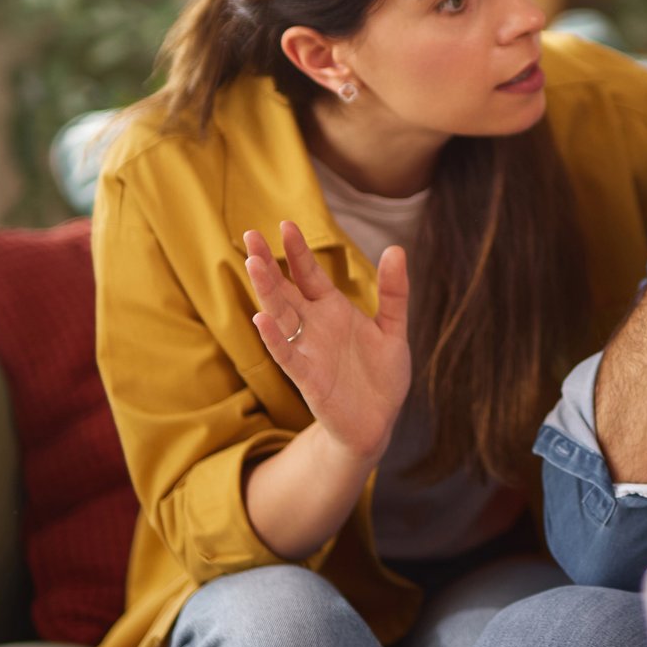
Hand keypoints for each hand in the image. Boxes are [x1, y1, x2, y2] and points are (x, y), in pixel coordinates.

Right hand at [242, 220, 411, 460]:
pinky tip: (262, 319)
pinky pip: (288, 355)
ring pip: (280, 316)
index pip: (309, 274)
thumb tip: (396, 249)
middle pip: (285, 290)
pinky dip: (274, 338)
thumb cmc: (381, 376)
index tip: (286, 224)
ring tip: (253, 265)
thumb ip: (393, 291)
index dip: (298, 252)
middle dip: (267, 264)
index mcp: (332, 310)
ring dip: (266, 292)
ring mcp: (309, 351)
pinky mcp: (308, 379)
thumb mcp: (392, 328)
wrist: (379, 422)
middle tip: (250, 235)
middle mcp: (315, 327)